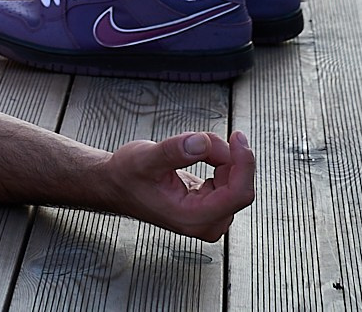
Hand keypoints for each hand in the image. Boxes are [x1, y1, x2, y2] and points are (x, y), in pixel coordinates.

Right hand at [91, 131, 254, 240]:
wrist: (117, 185)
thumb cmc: (126, 177)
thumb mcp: (145, 158)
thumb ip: (174, 151)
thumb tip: (202, 143)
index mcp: (192, 218)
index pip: (238, 195)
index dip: (244, 163)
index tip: (237, 138)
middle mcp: (206, 223)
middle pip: (238, 185)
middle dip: (225, 156)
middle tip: (198, 139)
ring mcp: (210, 216)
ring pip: (235, 179)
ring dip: (219, 157)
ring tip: (189, 149)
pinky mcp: (211, 206)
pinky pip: (229, 179)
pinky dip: (218, 161)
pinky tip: (198, 158)